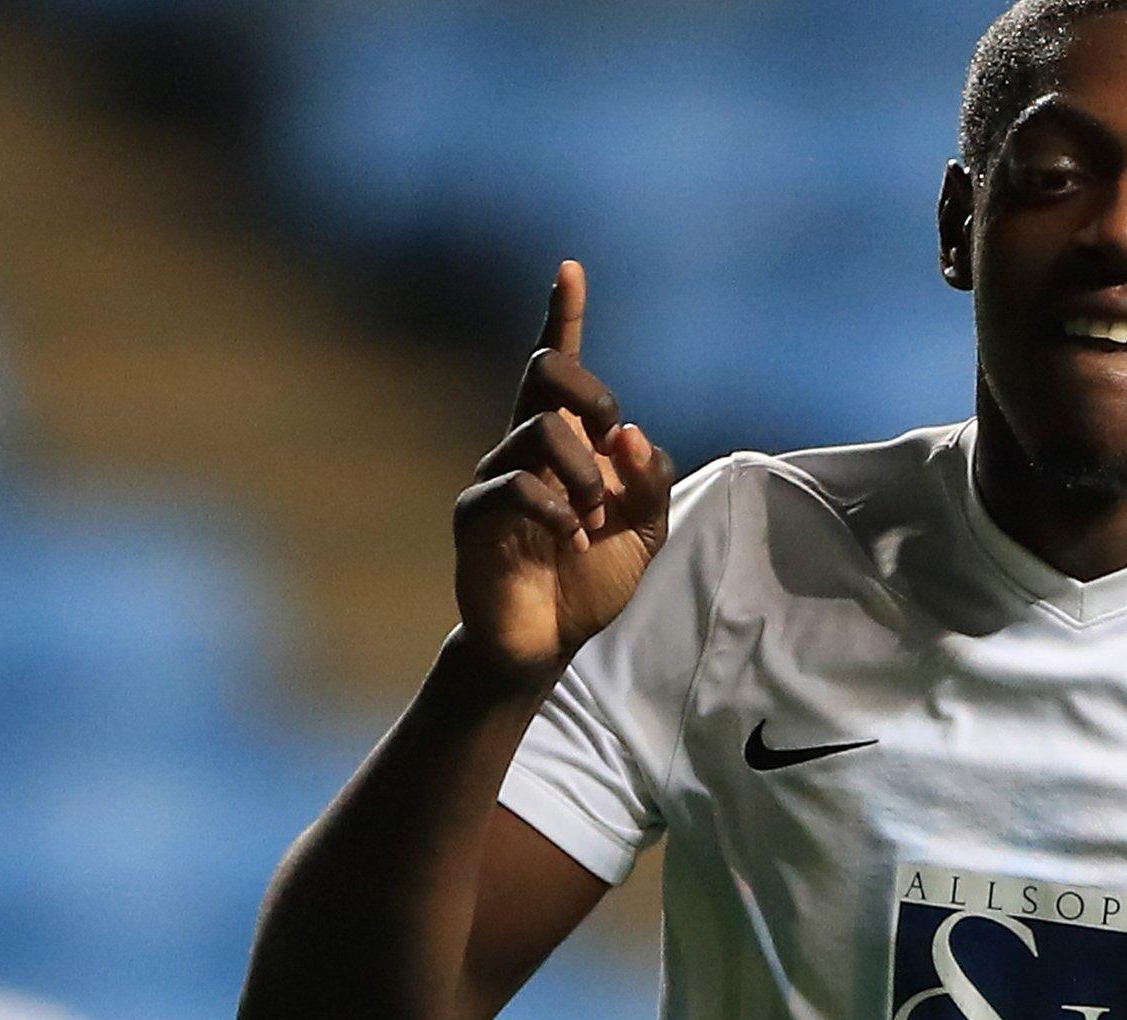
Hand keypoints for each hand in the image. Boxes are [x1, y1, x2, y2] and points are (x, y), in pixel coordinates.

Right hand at [450, 261, 675, 684]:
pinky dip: (556, 510)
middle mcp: (526, 446)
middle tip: (615, 443)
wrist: (548, 641)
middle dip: (592, 393)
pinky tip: (572, 539)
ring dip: (584, 473)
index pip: (560, 367)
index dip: (563, 316)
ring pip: (541, 430)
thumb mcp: (645, 530)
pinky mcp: (476, 516)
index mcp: (567, 440)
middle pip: (545, 372)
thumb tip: (633, 434)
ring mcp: (497, 476)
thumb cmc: (590, 578)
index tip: (570, 270)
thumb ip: (650, 481)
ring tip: (593, 518)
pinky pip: (513, 486)